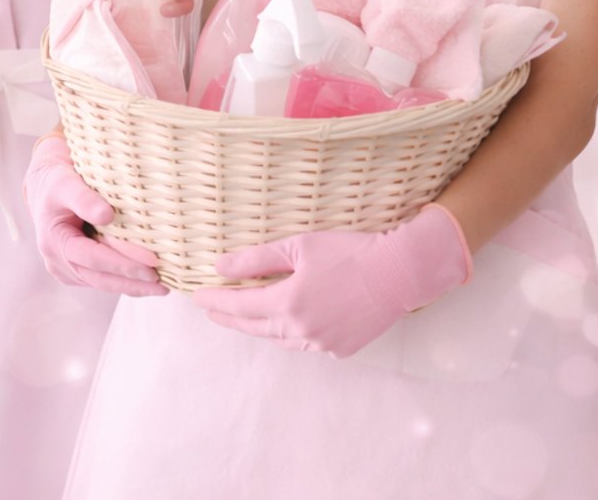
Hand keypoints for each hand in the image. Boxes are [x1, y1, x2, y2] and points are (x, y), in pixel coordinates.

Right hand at [24, 133, 167, 296]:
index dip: (122, 263)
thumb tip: (107, 216)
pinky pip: (103, 279)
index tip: (151, 264)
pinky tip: (146, 281)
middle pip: (99, 278)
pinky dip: (125, 280)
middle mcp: (57, 262)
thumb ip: (83, 198)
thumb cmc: (57, 182)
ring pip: (103, 283)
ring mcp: (67, 270)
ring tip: (161, 288)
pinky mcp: (78, 271)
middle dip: (132, 283)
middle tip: (162, 287)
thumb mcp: (65, 183)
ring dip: (132, 286)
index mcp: (53, 242)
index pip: (92, 257)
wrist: (46, 188)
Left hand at [191, 204, 472, 357]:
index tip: (197, 296)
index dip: (216, 301)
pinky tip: (281, 324)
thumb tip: (220, 267)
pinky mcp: (340, 349)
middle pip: (255, 327)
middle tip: (211, 310)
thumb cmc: (349, 251)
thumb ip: (256, 259)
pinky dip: (287, 334)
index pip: (239, 306)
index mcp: (289, 303)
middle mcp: (302, 330)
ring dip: (257, 328)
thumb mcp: (298, 247)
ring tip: (241, 318)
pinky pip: (304, 344)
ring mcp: (323, 343)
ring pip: (279, 339)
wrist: (400, 272)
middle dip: (230, 318)